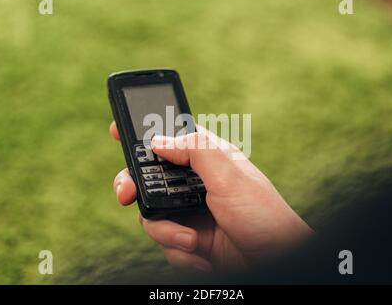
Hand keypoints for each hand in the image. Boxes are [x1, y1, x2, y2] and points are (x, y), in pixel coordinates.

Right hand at [110, 122, 313, 272]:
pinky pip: (165, 243)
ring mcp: (189, 212)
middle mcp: (193, 184)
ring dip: (168, 232)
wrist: (275, 261)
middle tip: (126, 194)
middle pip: (148, 178)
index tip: (116, 130)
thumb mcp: (230, 175)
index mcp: (205, 160)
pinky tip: (205, 257)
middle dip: (134, 187)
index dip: (142, 134)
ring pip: (151, 215)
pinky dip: (181, 253)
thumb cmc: (263, 214)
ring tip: (193, 241)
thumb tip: (157, 141)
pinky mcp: (188, 238)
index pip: (169, 140)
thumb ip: (195, 150)